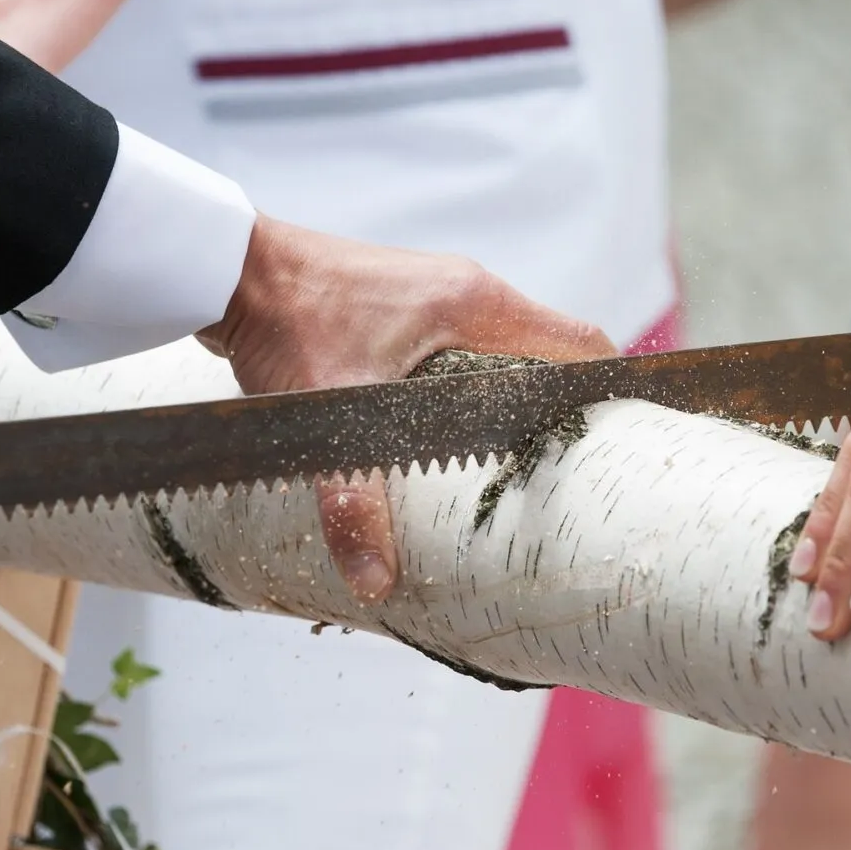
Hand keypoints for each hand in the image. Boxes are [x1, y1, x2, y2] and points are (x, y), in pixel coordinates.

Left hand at [198, 214, 614, 603]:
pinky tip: (463, 439)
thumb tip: (376, 582)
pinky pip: (476, 348)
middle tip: (575, 472)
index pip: (579, 344)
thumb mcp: (326, 421)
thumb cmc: (285, 323)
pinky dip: (486, 388)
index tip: (624, 443)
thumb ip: (353, 503)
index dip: (609, 393)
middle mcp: (471, 292)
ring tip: (526, 465)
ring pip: (514, 350)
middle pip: (555, 351)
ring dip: (523, 400)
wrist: (226, 267)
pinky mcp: (413, 307)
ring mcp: (442, 295)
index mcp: (476, 305)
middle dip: (569, 409)